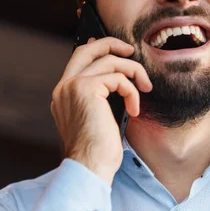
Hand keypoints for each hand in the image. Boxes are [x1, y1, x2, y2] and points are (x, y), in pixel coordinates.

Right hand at [50, 37, 151, 184]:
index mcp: (63, 95)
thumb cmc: (98, 151)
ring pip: (109, 61)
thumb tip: (116, 79)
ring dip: (134, 72)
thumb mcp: (99, 118)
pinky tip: (134, 109)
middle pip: (88, 50)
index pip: (78, 60)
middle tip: (132, 51)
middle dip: (112, 44)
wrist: (90, 166)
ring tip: (145, 89)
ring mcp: (72, 86)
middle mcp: (64, 87)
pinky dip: (132, 92)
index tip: (117, 48)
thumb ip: (101, 96)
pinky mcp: (86, 88)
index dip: (97, 49)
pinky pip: (118, 78)